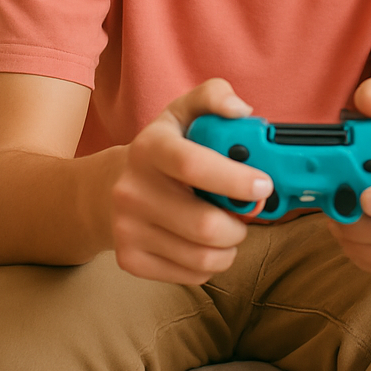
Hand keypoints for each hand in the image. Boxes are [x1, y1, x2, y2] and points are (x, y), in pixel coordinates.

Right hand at [110, 79, 273, 283]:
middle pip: (203, 224)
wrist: (107, 189)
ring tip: (231, 227)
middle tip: (250, 212)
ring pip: (200, 255)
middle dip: (240, 223)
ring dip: (230, 246)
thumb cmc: (164, 147)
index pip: (193, 164)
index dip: (234, 178)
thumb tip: (241, 110)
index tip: (264, 186)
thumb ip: (214, 96)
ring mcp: (127, 229)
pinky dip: (211, 263)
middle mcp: (132, 190)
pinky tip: (208, 243)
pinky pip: (190, 274)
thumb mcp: (184, 111)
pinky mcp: (129, 260)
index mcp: (151, 148)